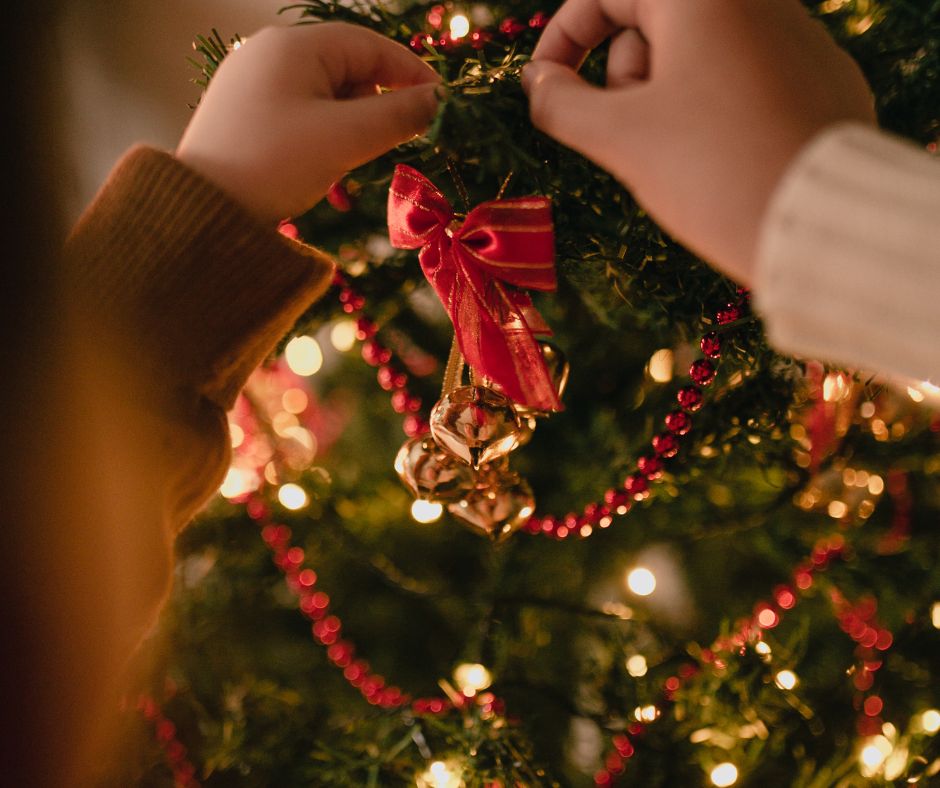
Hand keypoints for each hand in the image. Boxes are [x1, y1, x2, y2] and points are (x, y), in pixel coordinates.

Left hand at [177, 23, 440, 223]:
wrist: (202, 211)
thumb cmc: (275, 164)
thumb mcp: (346, 139)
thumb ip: (399, 116)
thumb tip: (439, 101)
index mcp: (293, 45)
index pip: (370, 45)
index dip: (412, 73)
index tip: (442, 104)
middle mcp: (269, 53)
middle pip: (347, 70)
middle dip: (378, 107)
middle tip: (399, 143)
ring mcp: (252, 83)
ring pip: (325, 97)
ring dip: (351, 130)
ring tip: (353, 167)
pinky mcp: (243, 114)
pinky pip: (300, 116)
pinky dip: (324, 139)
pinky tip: (327, 175)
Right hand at [523, 0, 875, 283]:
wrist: (822, 225)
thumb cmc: (711, 171)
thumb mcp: (619, 138)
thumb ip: (560, 103)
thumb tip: (538, 83)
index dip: (563, 39)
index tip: (544, 87)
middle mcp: (757, 2)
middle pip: (654, 26)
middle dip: (622, 80)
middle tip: (628, 137)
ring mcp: (799, 40)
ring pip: (698, 60)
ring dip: (665, 104)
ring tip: (679, 160)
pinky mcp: (822, 82)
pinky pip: (744, 84)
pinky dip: (714, 115)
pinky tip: (722, 163)